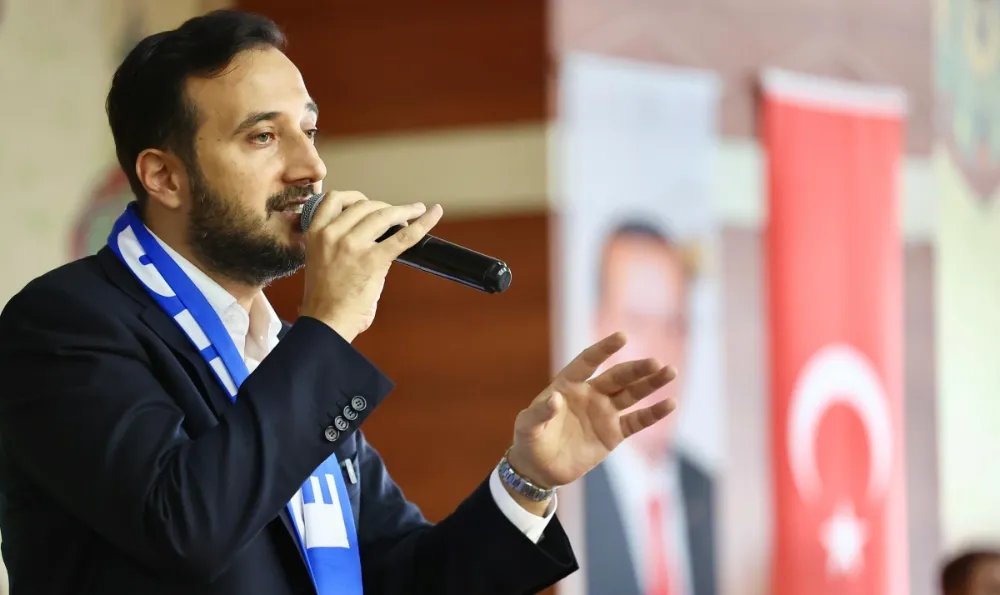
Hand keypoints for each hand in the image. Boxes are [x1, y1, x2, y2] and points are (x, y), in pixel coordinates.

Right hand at [299, 190, 443, 341]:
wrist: (326, 322)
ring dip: (403, 211)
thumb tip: (368, 232)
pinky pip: (403, 236)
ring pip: (383, 214)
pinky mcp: (373, 260)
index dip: (356, 197)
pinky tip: (433, 213)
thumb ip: (338, 240)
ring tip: (416, 211)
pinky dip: (422, 223)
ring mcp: (352, 246)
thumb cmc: (325, 297)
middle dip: (384, 208)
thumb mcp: (320, 259)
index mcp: (316, 233)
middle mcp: (332, 235)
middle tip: (397, 216)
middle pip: (364, 205)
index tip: (369, 203)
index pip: (335, 199)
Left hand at [506, 332, 676, 492]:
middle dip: (636, 370)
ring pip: (632, 394)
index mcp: (568, 385)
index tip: (622, 337)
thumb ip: (540, 412)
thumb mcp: (527, 426)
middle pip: (617, 377)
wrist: (540, 468)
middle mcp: (590, 394)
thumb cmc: (529, 440)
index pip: (588, 362)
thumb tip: (555, 399)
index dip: (604, 350)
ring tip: (670, 371)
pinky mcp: (613, 434)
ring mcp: (604, 413)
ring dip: (651, 384)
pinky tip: (670, 403)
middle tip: (655, 363)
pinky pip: (637, 421)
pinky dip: (653, 413)